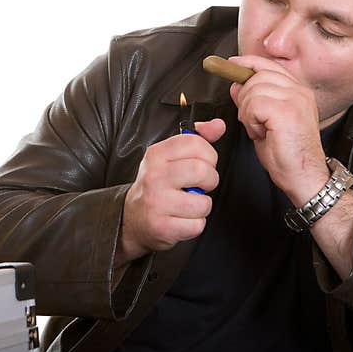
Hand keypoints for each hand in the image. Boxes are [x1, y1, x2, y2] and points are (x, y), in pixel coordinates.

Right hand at [118, 119, 226, 263]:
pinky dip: (195, 224)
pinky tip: (182, 218)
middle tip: (200, 185)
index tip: (203, 163)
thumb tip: (218, 125)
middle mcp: (154, 176)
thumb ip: (197, 139)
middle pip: (202, 171)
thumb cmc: (157, 185)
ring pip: (203, 202)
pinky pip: (197, 225)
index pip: (195, 143)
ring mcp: (156, 202)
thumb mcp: (170, 158)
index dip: (208, 155)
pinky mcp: (161, 226)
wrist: (133, 218)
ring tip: (189, 204)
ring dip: (202, 206)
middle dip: (210, 181)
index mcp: (156, 155)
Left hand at [227, 55, 329, 205]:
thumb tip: (236, 85)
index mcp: (298, 92)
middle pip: (257, 75)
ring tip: (261, 130)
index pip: (269, 65)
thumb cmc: (288, 156)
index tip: (232, 65)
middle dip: (245, 97)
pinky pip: (253, 104)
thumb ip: (252, 102)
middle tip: (253, 121)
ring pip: (252, 90)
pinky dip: (250, 121)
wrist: (305, 177)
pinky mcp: (286, 111)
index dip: (247, 63)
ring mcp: (294, 99)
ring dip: (248, 113)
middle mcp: (299, 92)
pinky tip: (261, 133)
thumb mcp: (265, 123)